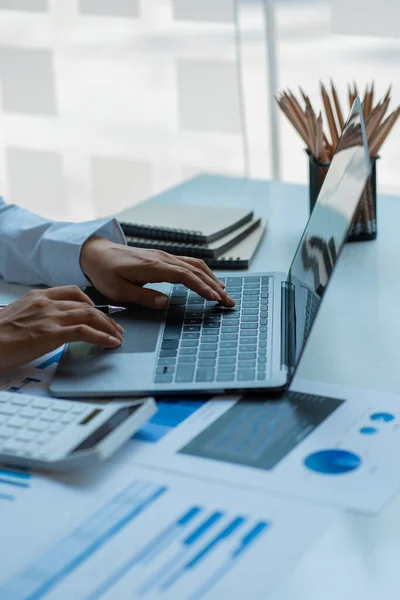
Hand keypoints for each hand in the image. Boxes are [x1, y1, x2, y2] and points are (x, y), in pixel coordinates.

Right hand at [0, 286, 123, 370]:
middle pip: (86, 304)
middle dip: (105, 317)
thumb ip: (36, 317)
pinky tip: (110, 343)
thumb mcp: (17, 318)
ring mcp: (50, 316)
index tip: (99, 312)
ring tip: (117, 337)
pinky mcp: (51, 333)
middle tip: (115, 328)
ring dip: (108, 327)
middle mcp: (46, 303)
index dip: (90, 302)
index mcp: (37, 297)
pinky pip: (85, 331)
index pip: (72, 292)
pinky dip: (101, 337)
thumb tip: (47, 327)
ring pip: (90, 315)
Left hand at [80, 237, 235, 308]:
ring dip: (212, 279)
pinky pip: (189, 263)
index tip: (215, 298)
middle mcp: (162, 258)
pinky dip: (204, 273)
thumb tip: (166, 303)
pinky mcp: (163, 258)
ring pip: (196, 265)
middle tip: (229, 302)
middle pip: (196, 270)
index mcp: (152, 266)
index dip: (202, 287)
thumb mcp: (118, 291)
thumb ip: (143, 297)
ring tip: (225, 294)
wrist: (96, 253)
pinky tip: (211, 282)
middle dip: (215, 286)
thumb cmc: (105, 273)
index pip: (184, 276)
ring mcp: (164, 256)